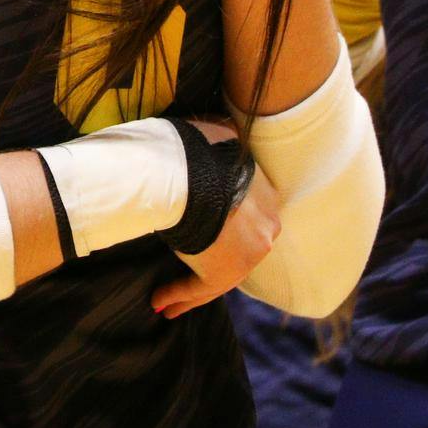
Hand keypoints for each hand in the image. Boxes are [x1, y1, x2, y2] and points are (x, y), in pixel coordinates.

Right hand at [153, 122, 280, 319]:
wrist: (190, 172)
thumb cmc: (198, 150)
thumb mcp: (219, 133)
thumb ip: (222, 135)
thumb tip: (221, 125)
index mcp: (267, 194)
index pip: (251, 215)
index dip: (230, 225)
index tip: (211, 231)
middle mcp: (267, 228)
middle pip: (240, 248)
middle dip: (217, 257)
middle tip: (193, 264)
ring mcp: (249, 253)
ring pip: (218, 274)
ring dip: (189, 286)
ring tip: (165, 301)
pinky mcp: (225, 273)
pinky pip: (199, 288)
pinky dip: (179, 295)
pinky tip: (160, 302)